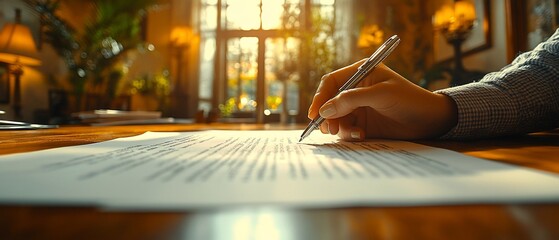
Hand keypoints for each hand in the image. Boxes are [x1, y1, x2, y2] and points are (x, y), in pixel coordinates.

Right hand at [308, 60, 457, 140]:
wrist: (431, 121)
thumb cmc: (410, 100)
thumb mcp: (381, 95)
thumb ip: (351, 100)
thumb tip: (324, 110)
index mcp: (361, 73)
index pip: (331, 82)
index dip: (320, 97)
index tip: (315, 113)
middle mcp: (357, 89)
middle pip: (329, 101)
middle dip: (327, 115)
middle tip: (328, 129)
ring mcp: (359, 107)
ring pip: (336, 117)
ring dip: (338, 126)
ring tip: (352, 132)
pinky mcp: (363, 123)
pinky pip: (346, 129)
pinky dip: (349, 134)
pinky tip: (361, 135)